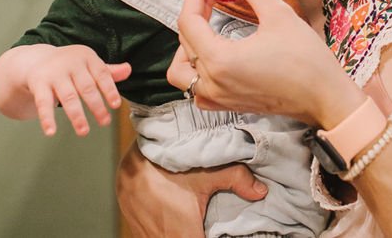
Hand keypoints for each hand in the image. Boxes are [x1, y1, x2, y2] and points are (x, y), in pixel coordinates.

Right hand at [25, 44, 130, 135]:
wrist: (36, 59)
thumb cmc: (70, 65)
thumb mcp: (88, 64)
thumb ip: (108, 71)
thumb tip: (128, 70)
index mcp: (86, 57)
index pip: (102, 74)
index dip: (109, 89)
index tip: (116, 105)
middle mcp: (70, 63)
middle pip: (86, 87)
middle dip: (96, 106)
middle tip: (105, 122)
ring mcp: (54, 73)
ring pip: (68, 96)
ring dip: (76, 115)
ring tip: (83, 132)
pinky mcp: (39, 84)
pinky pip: (43, 103)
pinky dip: (47, 118)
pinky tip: (50, 132)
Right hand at [116, 139, 266, 237]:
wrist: (130, 161)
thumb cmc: (168, 166)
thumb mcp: (205, 170)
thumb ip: (236, 179)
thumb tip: (261, 191)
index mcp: (183, 235)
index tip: (219, 233)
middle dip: (201, 235)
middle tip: (209, 226)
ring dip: (181, 234)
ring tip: (193, 223)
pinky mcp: (137, 232)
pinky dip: (168, 233)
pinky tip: (176, 222)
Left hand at [168, 0, 361, 127]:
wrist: (326, 99)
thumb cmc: (307, 60)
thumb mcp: (279, 15)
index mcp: (220, 61)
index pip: (188, 22)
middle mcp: (212, 83)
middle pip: (185, 42)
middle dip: (194, 13)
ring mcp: (218, 98)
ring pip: (182, 71)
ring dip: (187, 45)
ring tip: (204, 24)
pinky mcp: (228, 105)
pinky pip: (196, 88)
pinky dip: (196, 68)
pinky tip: (212, 51)